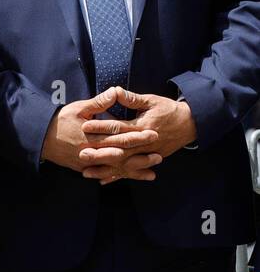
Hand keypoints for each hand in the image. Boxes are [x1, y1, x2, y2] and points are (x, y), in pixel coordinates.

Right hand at [41, 86, 159, 174]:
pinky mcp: (85, 168)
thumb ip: (99, 103)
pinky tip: (132, 178)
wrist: (40, 138)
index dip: (137, 135)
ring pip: (115, 167)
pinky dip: (120, 177)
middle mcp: (92, 151)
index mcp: (92, 135)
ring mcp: (89, 162)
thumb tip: (115, 91)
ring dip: (134, 169)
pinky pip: (105, 174)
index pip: (119, 135)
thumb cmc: (60, 121)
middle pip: (120, 153)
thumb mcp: (78, 108)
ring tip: (153, 169)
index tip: (152, 133)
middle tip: (159, 154)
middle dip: (140, 154)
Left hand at [78, 87, 196, 183]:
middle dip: (99, 153)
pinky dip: (118, 176)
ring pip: (123, 164)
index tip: (84, 127)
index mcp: (142, 126)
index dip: (101, 127)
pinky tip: (103, 181)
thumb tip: (115, 91)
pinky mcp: (150, 159)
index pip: (118, 127)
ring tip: (86, 173)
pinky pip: (132, 170)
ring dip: (105, 169)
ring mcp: (148, 154)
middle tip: (81, 155)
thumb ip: (132, 99)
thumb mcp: (151, 101)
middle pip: (118, 149)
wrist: (190, 124)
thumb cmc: (169, 110)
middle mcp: (144, 143)